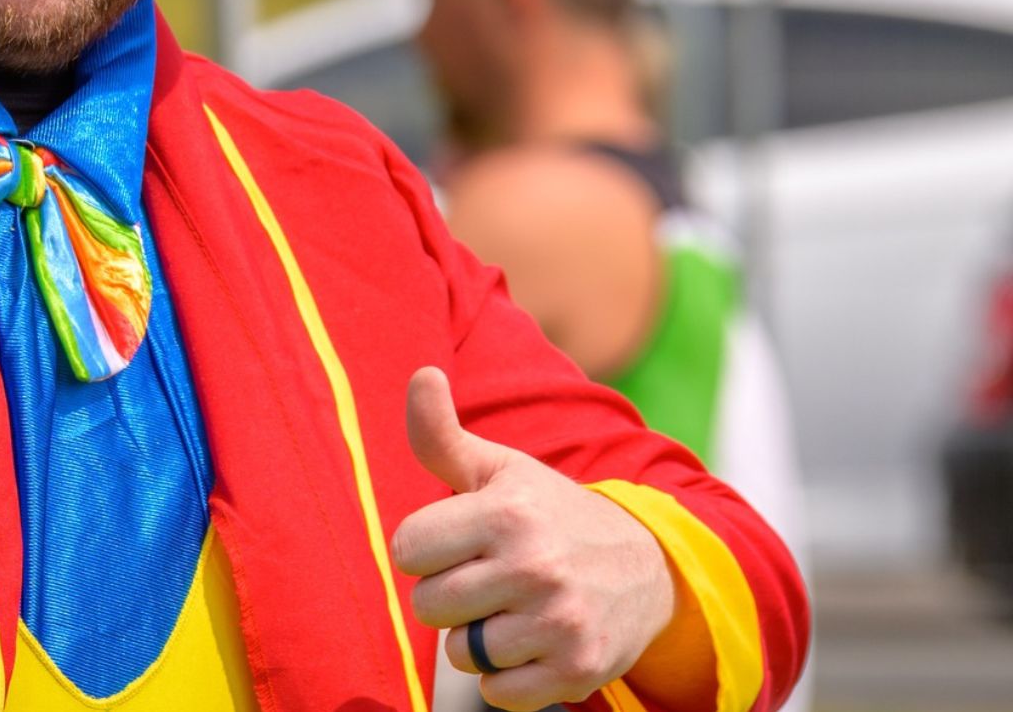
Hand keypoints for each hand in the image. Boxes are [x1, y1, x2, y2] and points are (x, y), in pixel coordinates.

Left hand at [391, 367, 674, 710]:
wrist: (647, 568)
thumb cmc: (551, 513)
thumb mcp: (500, 469)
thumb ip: (442, 433)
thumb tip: (421, 374)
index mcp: (507, 512)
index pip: (407, 549)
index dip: (426, 547)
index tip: (458, 540)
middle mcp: (535, 566)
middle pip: (429, 605)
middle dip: (449, 593)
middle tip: (487, 576)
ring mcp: (558, 623)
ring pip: (461, 652)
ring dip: (477, 637)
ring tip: (512, 607)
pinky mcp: (577, 671)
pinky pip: (498, 693)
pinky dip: (506, 677)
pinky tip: (531, 642)